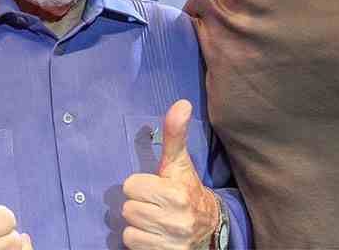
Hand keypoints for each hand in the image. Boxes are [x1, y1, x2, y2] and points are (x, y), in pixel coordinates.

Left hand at [122, 100, 220, 249]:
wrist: (210, 227)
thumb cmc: (187, 189)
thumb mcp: (180, 163)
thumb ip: (175, 134)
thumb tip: (181, 103)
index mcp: (176, 194)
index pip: (131, 186)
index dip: (140, 185)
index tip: (155, 188)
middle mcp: (176, 220)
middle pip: (128, 209)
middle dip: (139, 205)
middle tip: (155, 204)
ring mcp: (171, 242)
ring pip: (129, 230)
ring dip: (138, 226)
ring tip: (155, 220)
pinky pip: (133, 246)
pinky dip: (140, 242)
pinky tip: (154, 236)